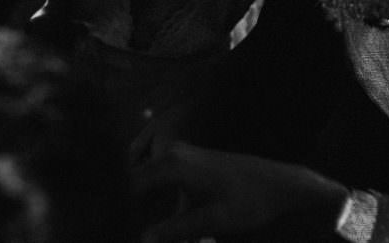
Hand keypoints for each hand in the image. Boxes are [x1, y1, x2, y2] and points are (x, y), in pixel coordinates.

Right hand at [132, 142, 347, 242]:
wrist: (278, 184)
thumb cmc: (249, 200)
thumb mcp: (214, 221)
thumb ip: (176, 231)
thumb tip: (142, 240)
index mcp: (173, 163)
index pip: (129, 184)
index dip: (117, 208)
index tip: (109, 227)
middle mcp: (171, 153)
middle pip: (132, 181)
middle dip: (123, 206)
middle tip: (115, 229)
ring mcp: (177, 155)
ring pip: (143, 181)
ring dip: (137, 206)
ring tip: (128, 228)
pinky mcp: (184, 164)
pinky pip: (156, 181)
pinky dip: (150, 201)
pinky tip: (151, 224)